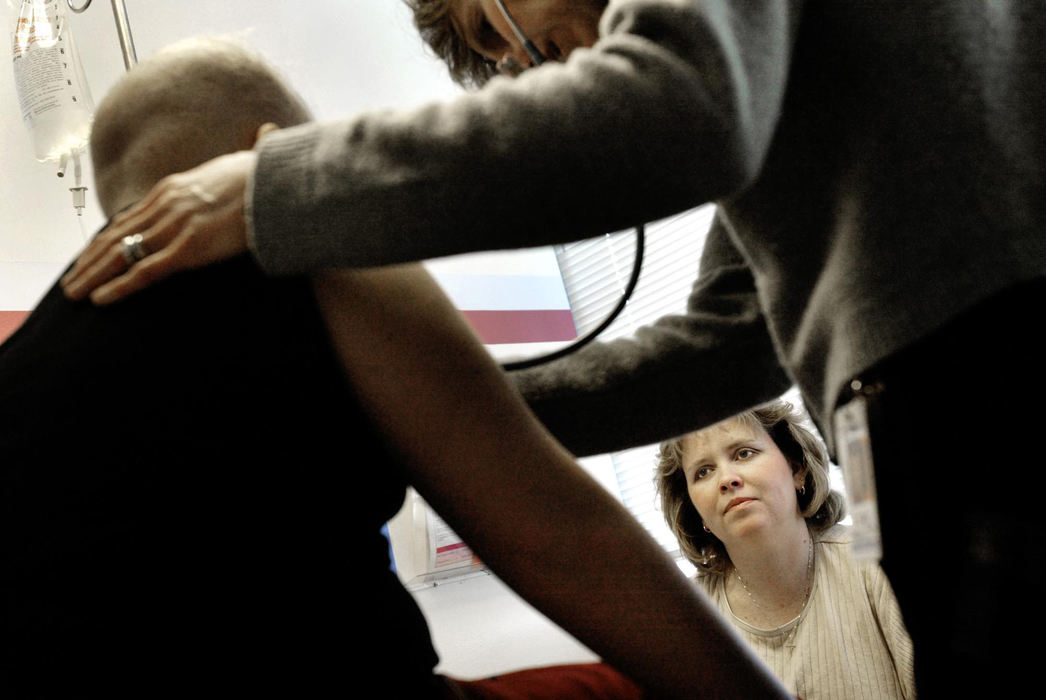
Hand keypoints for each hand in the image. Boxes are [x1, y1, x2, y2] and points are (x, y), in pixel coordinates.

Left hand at [61, 150, 257, 303]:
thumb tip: (268, 131)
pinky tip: (100, 298)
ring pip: (121, 254)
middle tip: (71, 280)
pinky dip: (120, 286)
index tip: (91, 255)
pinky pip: (145, 271)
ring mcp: (176, 226)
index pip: (130, 217)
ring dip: (94, 276)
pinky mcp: (189, 248)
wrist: (280, 182)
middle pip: (117, 236)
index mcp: (175, 187)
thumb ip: (250, 151)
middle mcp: (166, 204)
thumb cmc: (271, 173)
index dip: (106, 239)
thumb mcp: (251, 159)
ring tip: (74, 293)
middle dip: (89, 260)